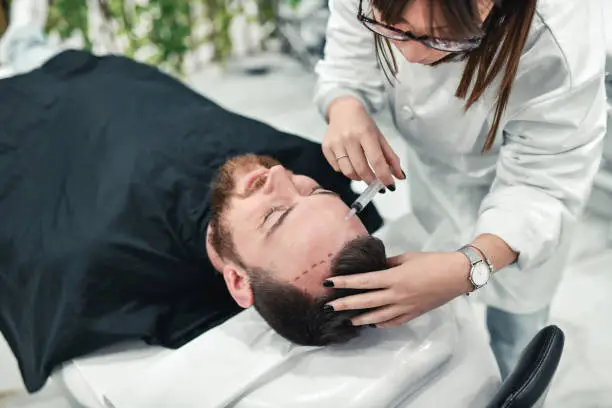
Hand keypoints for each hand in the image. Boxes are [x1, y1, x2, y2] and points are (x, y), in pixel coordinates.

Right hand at [322, 97, 403, 186]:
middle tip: (376, 183)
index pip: (376, 160)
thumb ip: (391, 157)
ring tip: (363, 173)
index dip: (384, 176)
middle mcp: (349, 138)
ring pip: (348, 172)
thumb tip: (400, 176)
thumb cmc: (363, 125)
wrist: (343, 110)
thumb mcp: (379, 137)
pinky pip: (337, 168)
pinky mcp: (326, 147)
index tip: (389, 186)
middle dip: (371, 180)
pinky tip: (350, 164)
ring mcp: (335, 143)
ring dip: (358, 178)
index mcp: (365, 133)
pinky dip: (346, 171)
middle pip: (361, 169)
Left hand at [323, 252, 472, 327]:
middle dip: (345, 304)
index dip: (344, 282)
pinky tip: (372, 324)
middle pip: (365, 301)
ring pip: (377, 317)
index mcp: (394, 278)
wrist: (457, 275)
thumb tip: (373, 268)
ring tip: (347, 319)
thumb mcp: (406, 258)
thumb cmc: (432, 262)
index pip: (363, 281)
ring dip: (360, 319)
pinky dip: (381, 324)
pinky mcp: (413, 314)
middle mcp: (397, 295)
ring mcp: (405, 307)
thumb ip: (387, 265)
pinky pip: (393, 322)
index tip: (329, 282)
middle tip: (329, 307)